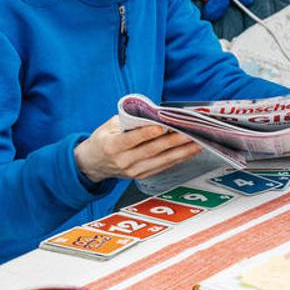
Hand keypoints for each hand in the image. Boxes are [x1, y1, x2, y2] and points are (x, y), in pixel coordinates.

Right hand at [74, 116, 201, 182]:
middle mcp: (123, 161)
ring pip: (162, 160)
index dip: (148, 133)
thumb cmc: (103, 140)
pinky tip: (190, 151)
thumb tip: (153, 113)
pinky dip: (178, 158)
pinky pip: (163, 166)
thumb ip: (129, 120)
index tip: (163, 126)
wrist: (92, 164)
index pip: (132, 139)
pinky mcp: (142, 176)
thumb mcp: (109, 125)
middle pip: (152, 150)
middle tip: (190, 132)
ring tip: (197, 142)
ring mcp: (133, 171)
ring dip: (182, 151)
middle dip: (174, 141)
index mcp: (112, 146)